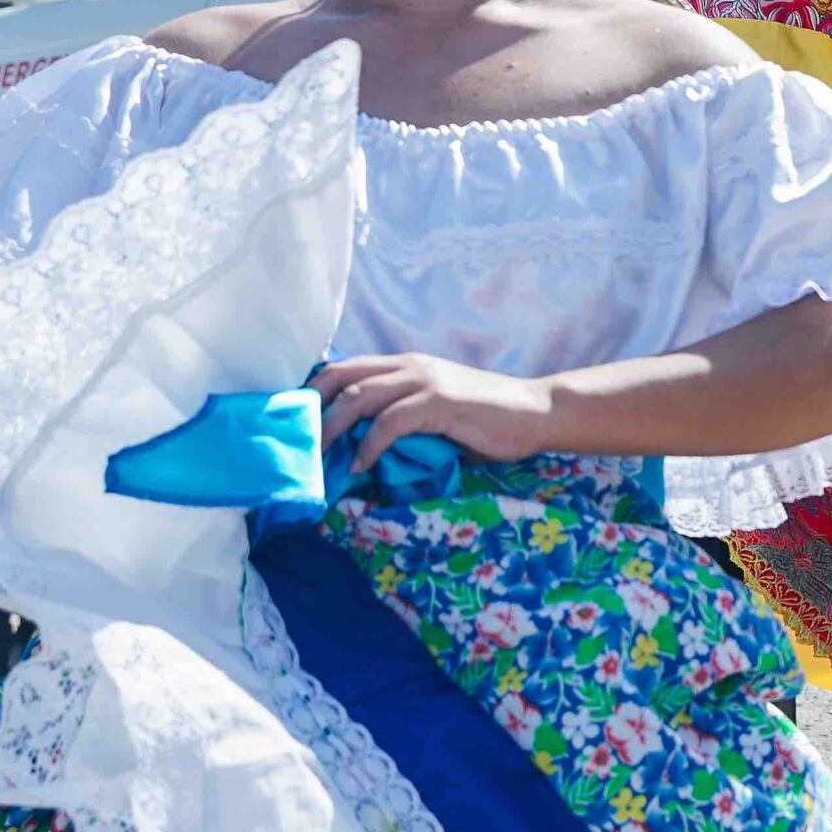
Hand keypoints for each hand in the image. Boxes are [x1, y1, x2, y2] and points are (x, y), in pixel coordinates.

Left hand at [314, 352, 559, 470]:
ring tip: (320, 458)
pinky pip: (391, 422)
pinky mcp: (439, 402)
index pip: (345, 368)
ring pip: (359, 397)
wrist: (535, 412)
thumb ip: (402, 420)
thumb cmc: (486, 419)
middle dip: (312, 409)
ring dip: (332, 430)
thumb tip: (361, 449)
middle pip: (341, 377)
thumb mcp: (435, 413)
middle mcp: (409, 366)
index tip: (296, 421)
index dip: (314, 391)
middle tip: (296, 443)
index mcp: (405, 365)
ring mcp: (424, 381)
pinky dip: (369, 445)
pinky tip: (361, 465)